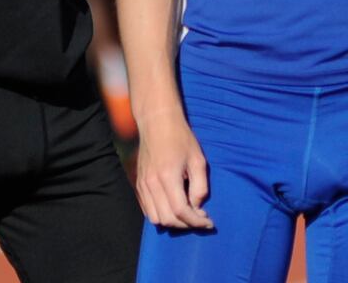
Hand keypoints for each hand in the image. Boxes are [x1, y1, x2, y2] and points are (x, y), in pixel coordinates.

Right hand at [134, 111, 213, 230]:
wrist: (157, 122)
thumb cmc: (181, 138)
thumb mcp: (198, 159)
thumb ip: (200, 187)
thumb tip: (197, 207)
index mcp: (168, 177)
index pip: (181, 211)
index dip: (196, 221)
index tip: (209, 222)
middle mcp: (152, 184)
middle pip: (168, 219)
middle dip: (187, 224)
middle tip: (200, 218)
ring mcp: (143, 185)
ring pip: (156, 218)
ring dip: (173, 222)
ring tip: (187, 215)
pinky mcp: (139, 184)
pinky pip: (147, 210)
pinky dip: (161, 215)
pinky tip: (173, 209)